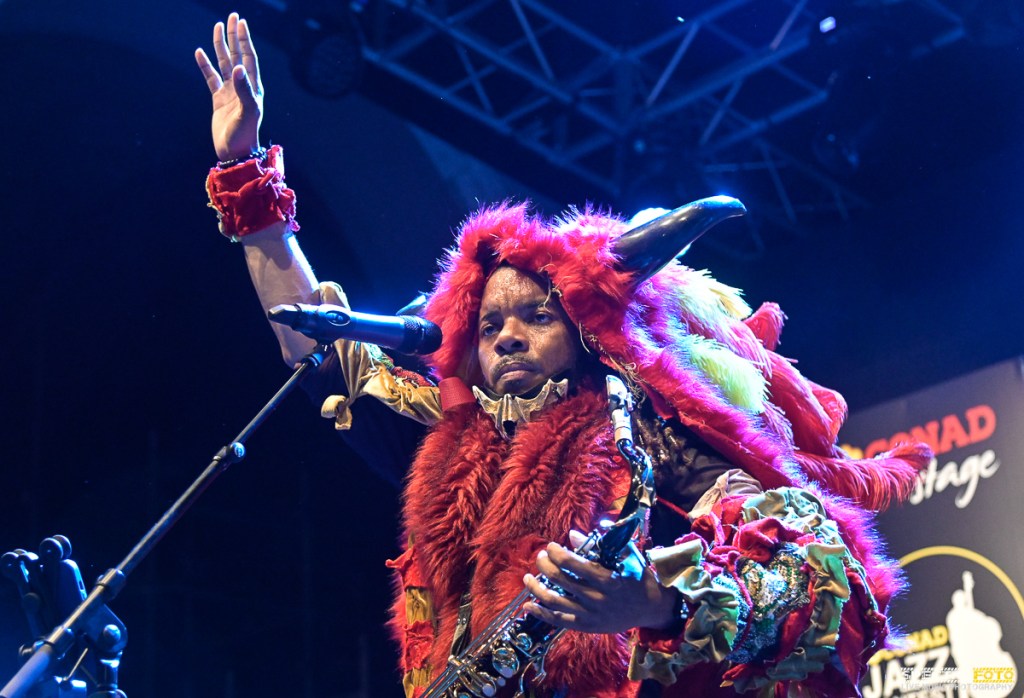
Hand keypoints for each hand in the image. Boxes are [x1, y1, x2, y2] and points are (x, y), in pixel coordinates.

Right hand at [195, 13, 263, 160]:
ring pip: (223, 63)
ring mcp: (230, 92)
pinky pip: (211, 77)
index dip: (244, 39)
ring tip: (217, 28)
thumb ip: (244, 90)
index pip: (248, 57)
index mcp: (253, 87)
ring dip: (220, 45)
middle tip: (232, 16)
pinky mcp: (219, 100)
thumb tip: (236, 68)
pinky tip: (200, 52)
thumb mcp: (247, 111)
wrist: (235, 152)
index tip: (240, 22)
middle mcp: (243, 86)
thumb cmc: (245, 134)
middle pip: (237, 55)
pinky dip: (205, 65)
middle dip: (234, 36)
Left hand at [522, 530, 677, 633]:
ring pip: (554, 601)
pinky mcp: (586, 626)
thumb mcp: (624, 555)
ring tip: (527, 577)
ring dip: (536, 588)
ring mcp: (590, 614)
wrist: (649, 607)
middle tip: (541, 557)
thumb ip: (598, 545)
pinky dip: (541, 613)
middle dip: (545, 566)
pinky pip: (558, 620)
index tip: (551, 546)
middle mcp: (597, 598)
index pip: (574, 564)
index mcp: (607, 579)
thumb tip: (572, 535)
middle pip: (560, 580)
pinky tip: (529, 604)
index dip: (557, 553)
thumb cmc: (636, 576)